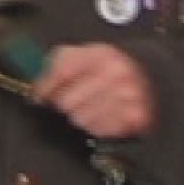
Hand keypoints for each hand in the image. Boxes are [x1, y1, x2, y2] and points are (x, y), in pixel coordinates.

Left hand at [32, 44, 155, 139]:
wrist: (146, 75)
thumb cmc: (104, 66)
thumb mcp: (79, 54)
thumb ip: (54, 67)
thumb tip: (38, 92)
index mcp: (100, 53)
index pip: (61, 73)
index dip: (44, 88)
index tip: (39, 96)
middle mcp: (118, 73)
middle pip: (66, 102)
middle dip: (63, 104)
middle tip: (70, 101)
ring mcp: (129, 96)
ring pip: (80, 119)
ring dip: (79, 116)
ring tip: (88, 107)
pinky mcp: (136, 117)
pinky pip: (99, 130)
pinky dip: (96, 126)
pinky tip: (101, 115)